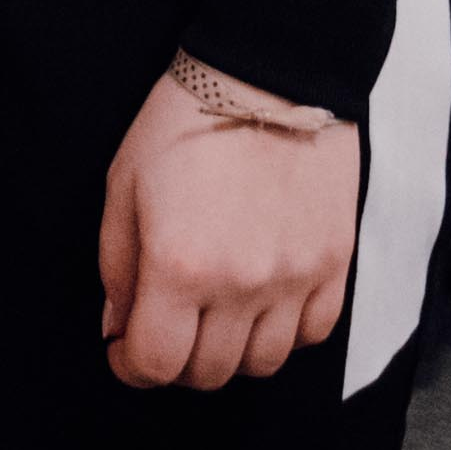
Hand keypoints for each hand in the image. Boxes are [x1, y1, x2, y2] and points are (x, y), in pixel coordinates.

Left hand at [96, 63, 357, 389]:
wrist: (267, 77)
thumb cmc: (183, 123)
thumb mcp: (123, 185)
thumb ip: (116, 265)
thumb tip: (117, 327)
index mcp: (180, 265)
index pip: (156, 362)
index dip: (132, 367)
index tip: (125, 352)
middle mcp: (241, 284)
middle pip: (209, 372)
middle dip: (176, 362)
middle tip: (166, 330)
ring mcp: (294, 279)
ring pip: (262, 363)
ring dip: (230, 352)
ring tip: (212, 318)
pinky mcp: (334, 265)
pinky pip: (312, 335)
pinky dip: (283, 334)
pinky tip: (261, 305)